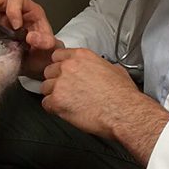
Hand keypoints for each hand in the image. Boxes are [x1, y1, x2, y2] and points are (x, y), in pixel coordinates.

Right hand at [0, 0, 62, 77]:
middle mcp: (16, 12)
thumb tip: (30, 36)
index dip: (14, 10)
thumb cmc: (46, 54)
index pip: (19, 0)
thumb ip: (44, 41)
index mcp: (30, 12)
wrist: (39, 66)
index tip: (15, 26)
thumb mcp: (50, 48)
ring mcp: (3, 19)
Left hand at [40, 48, 168, 163]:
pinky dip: (53, 109)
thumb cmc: (122, 95)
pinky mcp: (57, 100)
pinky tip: (64, 111)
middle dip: (56, 81)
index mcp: (81, 56)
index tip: (63, 74)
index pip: (57, 55)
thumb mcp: (116, 70)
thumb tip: (104, 69)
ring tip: (67, 102)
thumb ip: (102, 66)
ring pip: (45, 87)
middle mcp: (68, 67)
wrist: (123, 112)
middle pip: (49, 71)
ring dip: (53, 95)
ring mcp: (60, 83)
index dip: (60, 66)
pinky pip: (45, 104)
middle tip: (67, 91)